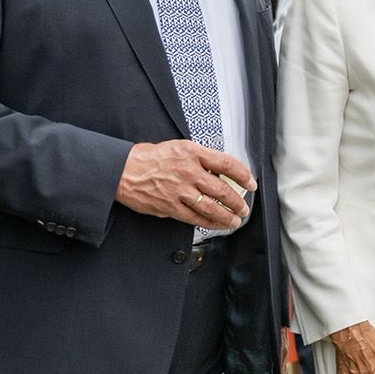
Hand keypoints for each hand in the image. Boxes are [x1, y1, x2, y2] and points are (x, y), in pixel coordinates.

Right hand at [115, 140, 254, 228]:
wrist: (124, 171)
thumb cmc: (149, 158)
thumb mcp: (179, 148)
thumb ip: (201, 158)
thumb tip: (221, 171)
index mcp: (192, 153)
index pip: (227, 163)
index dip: (243, 175)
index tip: (251, 182)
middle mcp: (188, 171)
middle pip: (222, 189)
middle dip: (237, 202)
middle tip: (244, 208)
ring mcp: (180, 191)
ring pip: (211, 207)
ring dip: (227, 216)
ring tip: (235, 220)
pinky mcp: (170, 206)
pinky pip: (195, 218)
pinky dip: (209, 223)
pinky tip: (216, 225)